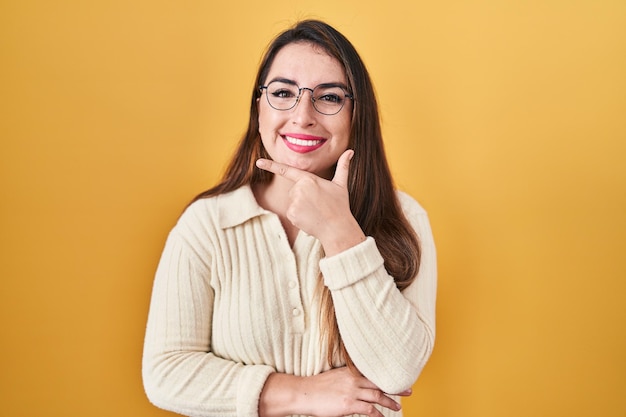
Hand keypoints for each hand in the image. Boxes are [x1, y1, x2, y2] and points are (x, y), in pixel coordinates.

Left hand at [256, 150, 365, 254]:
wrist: (337, 228)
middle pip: (294, 190)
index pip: (287, 170)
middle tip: (318, 203)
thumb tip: (351, 151)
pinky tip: (310, 218)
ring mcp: (294, 202)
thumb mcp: (341, 184)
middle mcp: (299, 189)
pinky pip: (291, 213)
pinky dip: (299, 216)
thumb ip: (343, 166)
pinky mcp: (291, 214)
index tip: (258, 162)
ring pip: (292, 202)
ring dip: (301, 206)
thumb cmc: (340, 205)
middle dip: (303, 196)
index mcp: (309, 179)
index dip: (271, 165)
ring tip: (315, 211)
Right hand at [259, 367, 411, 416]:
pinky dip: (377, 414)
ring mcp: (352, 391)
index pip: (374, 372)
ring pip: (377, 396)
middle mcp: (354, 379)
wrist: (304, 392)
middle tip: (409, 390)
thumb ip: (348, 378)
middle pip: (380, 383)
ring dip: (390, 402)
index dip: (387, 376)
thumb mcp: (335, 376)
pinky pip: (368, 410)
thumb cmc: (317, 387)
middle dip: (395, 387)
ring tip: (398, 407)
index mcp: (351, 371)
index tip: (399, 376)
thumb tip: (358, 383)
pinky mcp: (349, 404)